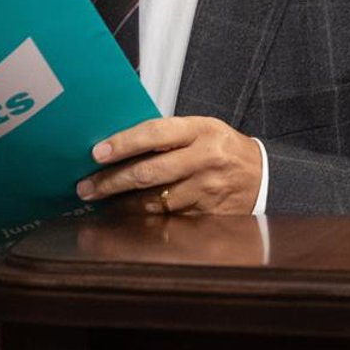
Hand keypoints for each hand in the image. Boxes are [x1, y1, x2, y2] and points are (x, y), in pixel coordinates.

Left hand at [78, 116, 261, 214]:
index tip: (97, 153)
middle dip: (111, 182)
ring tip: (100, 203)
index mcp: (201, 130)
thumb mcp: (203, 130)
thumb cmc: (224, 149)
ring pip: (154, 201)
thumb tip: (120, 145)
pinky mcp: (208, 214)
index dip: (123, 143)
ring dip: (122, 205)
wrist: (264, 177)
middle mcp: (204, 159)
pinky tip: (127, 217)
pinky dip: (144, 219)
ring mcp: (206, 190)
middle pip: (149, 173)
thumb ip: (168, 136)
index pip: (154, 134)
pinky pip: (168, 219)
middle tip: (85, 187)